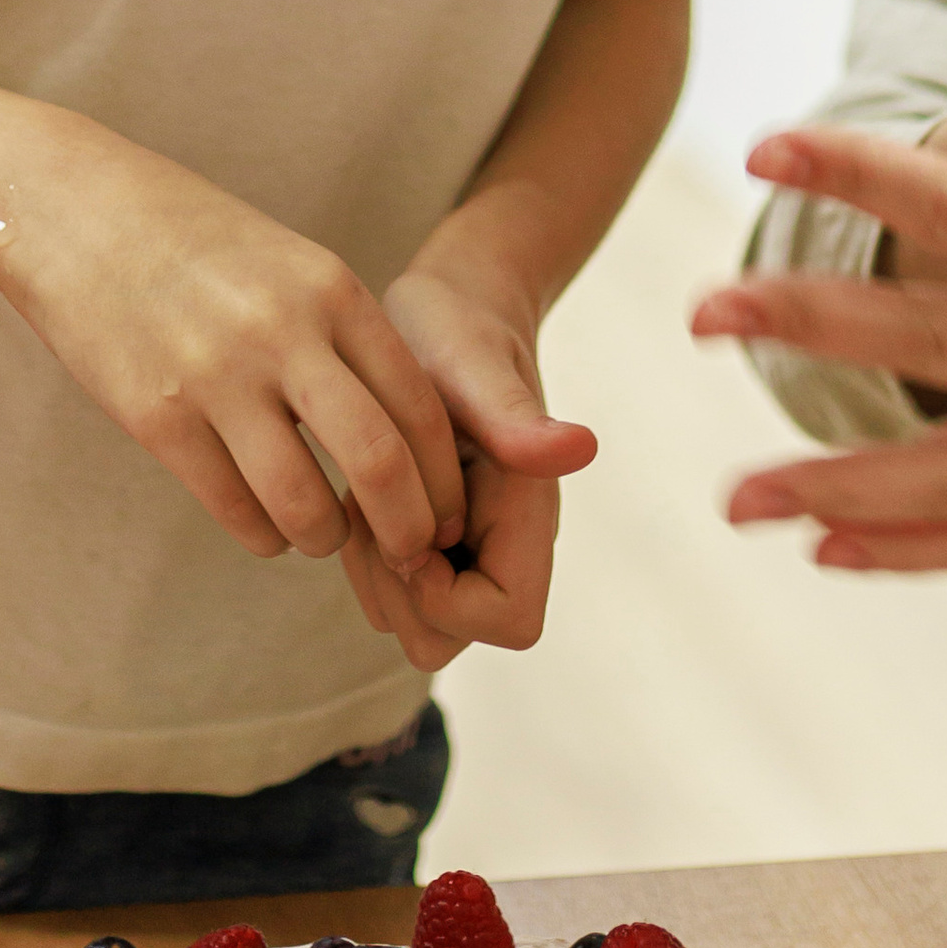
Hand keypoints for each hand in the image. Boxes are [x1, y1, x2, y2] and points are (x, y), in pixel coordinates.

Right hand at [0, 139, 466, 569]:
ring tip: (321, 537)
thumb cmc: (192, 238)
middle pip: (378, 460)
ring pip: (303, 500)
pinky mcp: (155, 415)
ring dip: (324, 538)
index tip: (447, 516)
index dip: (443, 478)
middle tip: (409, 558)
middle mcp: (284, 331)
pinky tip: (265, 528)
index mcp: (332, 289)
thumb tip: (396, 436)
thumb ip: (342, 336)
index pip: (419, 405)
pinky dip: (261, 533)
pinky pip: (231, 504)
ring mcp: (216, 375)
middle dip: (407, 528)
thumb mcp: (289, 263)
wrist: (73, 207)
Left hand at [344, 261, 591, 659]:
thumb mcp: (474, 368)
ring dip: (375, 569)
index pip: (508, 620)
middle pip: (447, 639)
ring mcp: (469, 548)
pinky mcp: (434, 540)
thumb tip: (580, 450)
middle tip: (375, 508)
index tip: (410, 534)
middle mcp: (504, 544)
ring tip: (370, 489)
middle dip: (397, 589)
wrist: (446, 308)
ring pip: (413, 622)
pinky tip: (365, 491)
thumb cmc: (460, 330)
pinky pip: (393, 590)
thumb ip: (518, 419)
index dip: (447, 600)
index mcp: (528, 514)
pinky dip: (366, 554)